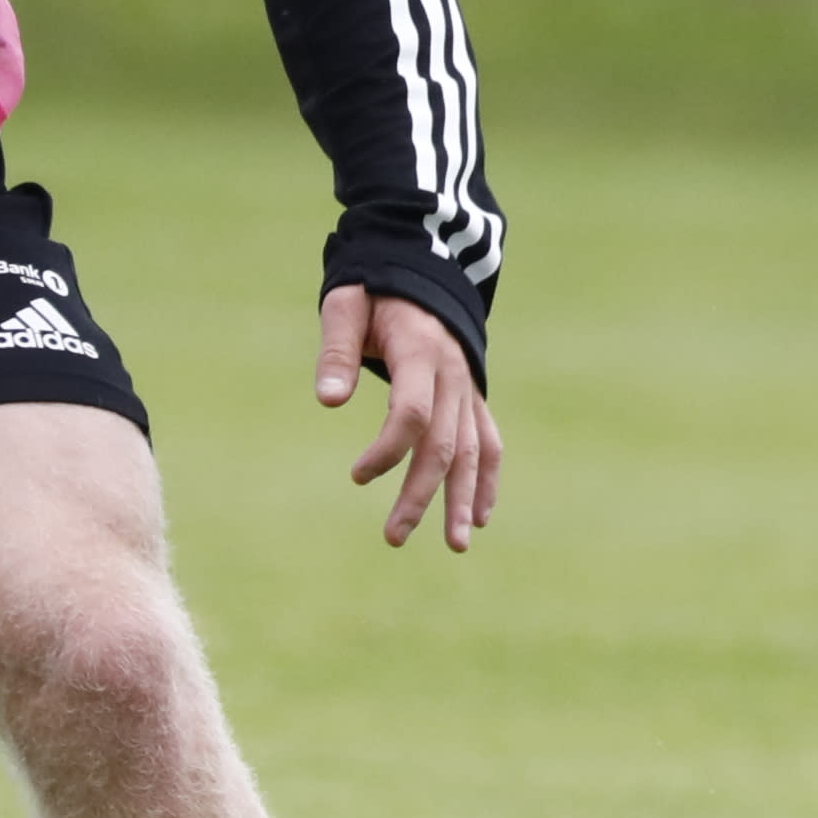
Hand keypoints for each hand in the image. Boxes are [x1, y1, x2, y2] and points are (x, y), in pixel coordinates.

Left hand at [318, 282, 500, 551]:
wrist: (422, 271)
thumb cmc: (373, 292)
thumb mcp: (346, 307)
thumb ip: (337, 351)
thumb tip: (328, 400)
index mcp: (421, 353)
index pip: (413, 414)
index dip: (387, 450)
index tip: (357, 476)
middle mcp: (454, 375)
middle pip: (444, 444)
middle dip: (422, 493)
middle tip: (395, 536)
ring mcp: (469, 388)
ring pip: (471, 451)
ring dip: (462, 499)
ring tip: (455, 546)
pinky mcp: (472, 398)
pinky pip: (489, 442)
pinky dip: (487, 478)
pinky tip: (480, 516)